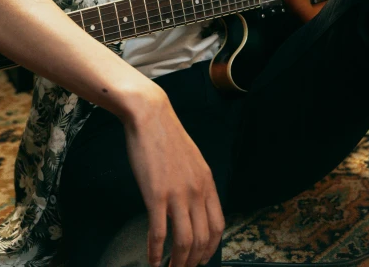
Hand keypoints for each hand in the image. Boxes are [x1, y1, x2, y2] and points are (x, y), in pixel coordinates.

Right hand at [122, 88, 223, 266]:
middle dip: (194, 261)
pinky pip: (159, 233)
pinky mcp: (156, 194)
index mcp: (207, 182)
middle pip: (202, 239)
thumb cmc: (167, 136)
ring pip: (184, 242)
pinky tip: (152, 261)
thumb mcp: (192, 159)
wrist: (151, 115)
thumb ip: (196, 182)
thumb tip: (194, 203)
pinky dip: (156, 253)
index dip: (211, 248)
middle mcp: (196, 191)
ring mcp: (177, 194)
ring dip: (177, 263)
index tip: (201, 259)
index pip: (218, 225)